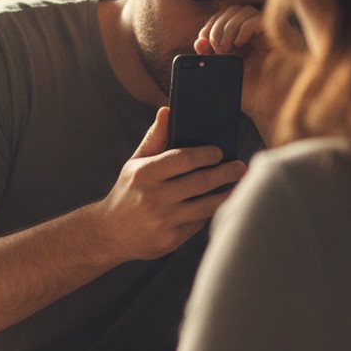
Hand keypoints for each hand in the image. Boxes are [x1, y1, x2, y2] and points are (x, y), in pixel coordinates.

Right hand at [95, 107, 246, 260]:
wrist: (110, 233)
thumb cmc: (127, 192)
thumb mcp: (134, 164)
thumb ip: (154, 138)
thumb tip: (167, 111)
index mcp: (144, 174)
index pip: (183, 159)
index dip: (205, 154)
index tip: (219, 151)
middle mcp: (153, 197)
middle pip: (200, 182)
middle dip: (225, 173)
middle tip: (240, 167)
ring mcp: (163, 220)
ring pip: (205, 205)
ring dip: (227, 194)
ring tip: (239, 185)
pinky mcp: (170, 239)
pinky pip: (198, 223)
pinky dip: (211, 212)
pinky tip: (220, 203)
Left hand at [193, 6, 287, 141]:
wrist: (273, 109)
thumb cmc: (253, 96)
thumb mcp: (226, 74)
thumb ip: (212, 58)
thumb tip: (199, 42)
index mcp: (245, 40)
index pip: (225, 18)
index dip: (211, 25)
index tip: (203, 42)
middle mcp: (258, 33)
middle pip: (233, 10)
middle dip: (218, 26)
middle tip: (215, 48)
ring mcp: (270, 33)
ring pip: (245, 11)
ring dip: (228, 27)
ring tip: (225, 49)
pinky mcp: (281, 35)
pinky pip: (258, 19)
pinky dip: (244, 28)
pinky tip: (240, 44)